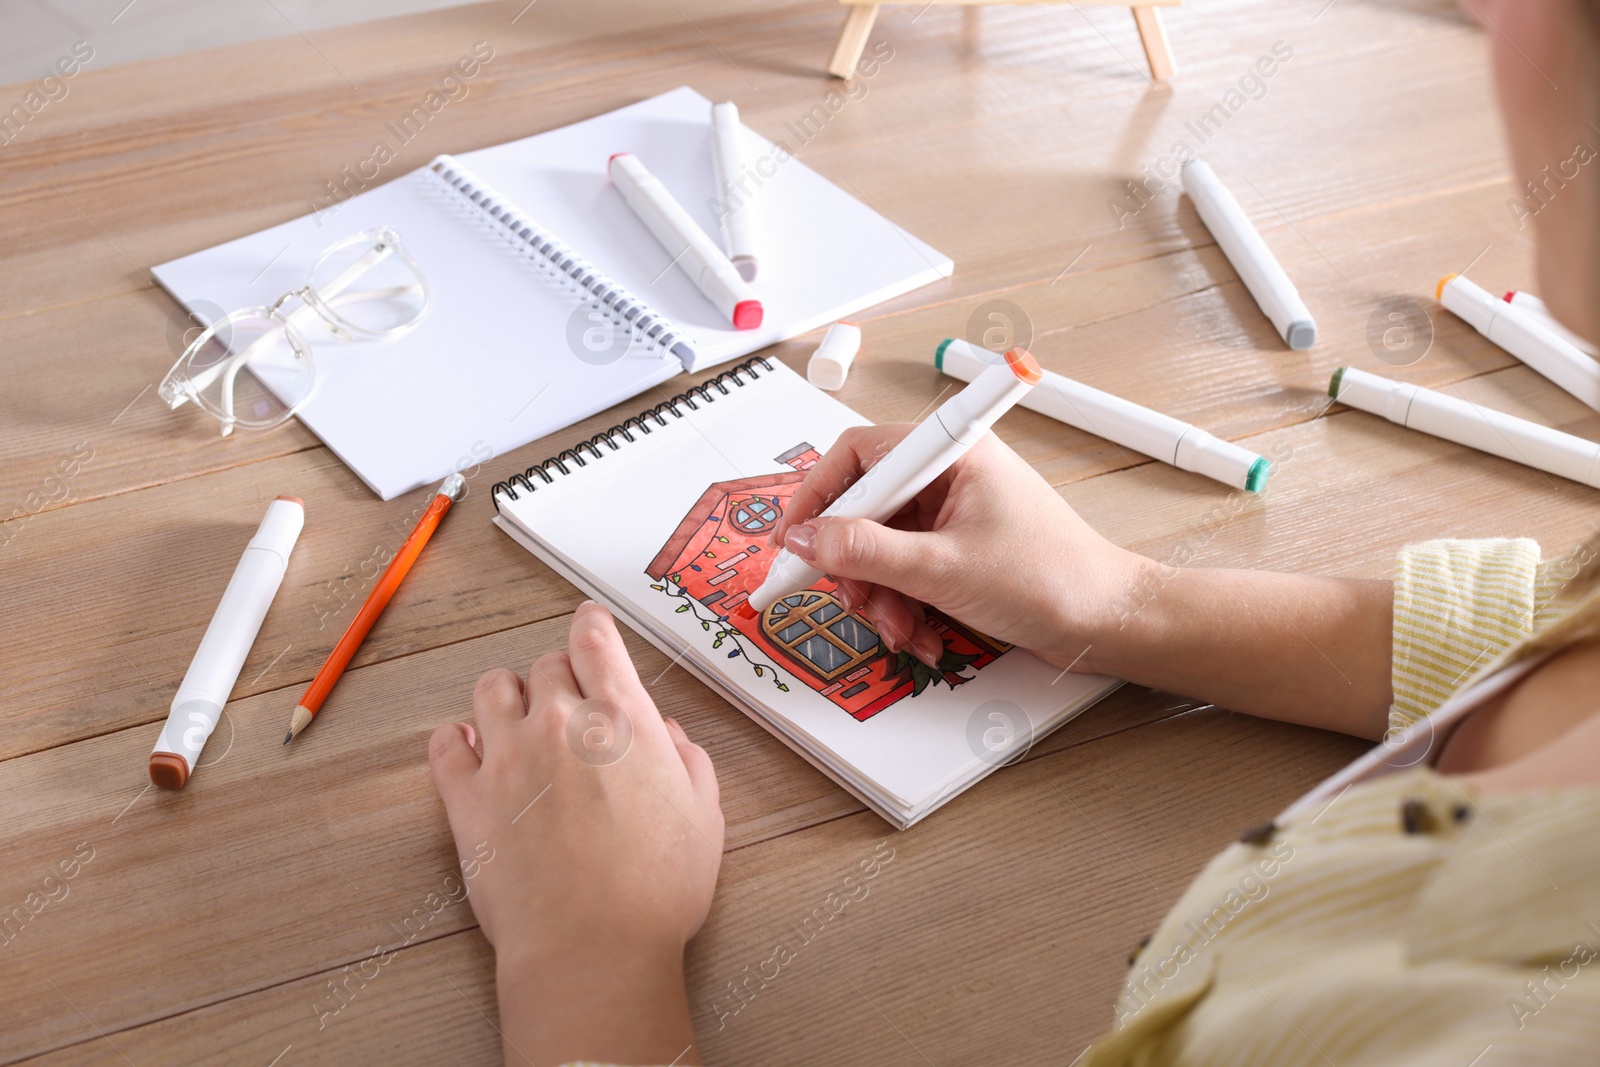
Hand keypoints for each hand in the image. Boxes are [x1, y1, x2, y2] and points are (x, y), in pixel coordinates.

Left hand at [429, 601, 722, 1065]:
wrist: (591, 948)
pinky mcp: (466, 799)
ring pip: (491, 688)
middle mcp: (559, 723)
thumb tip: (667, 735)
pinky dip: (457, 738)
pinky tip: (472, 749)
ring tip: (519, 719)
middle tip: (569, 703)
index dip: (591, 623)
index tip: (589, 625)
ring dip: (508, 695)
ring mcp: (506, 757)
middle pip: (545, 663)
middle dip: (559, 674)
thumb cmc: (655, 890)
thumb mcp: (704, 817)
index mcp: (620, 718)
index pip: (595, 638)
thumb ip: (688, 762)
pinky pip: (445, 743)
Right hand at [769, 425, 1143, 670]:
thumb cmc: (1053, 578)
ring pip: (879, 549)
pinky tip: (924, 634)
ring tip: (905, 629)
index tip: (794, 542)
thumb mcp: (944, 569)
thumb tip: (810, 539)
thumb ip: (867, 553)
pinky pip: (905, 571)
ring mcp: (952, 514)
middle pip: (863, 509)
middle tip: (858, 601)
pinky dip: (904, 605)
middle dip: (856, 566)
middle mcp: (948, 476)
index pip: (856, 455)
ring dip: (881, 596)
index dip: (817, 499)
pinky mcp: (957, 550)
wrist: (1108, 622)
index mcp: (951, 452)